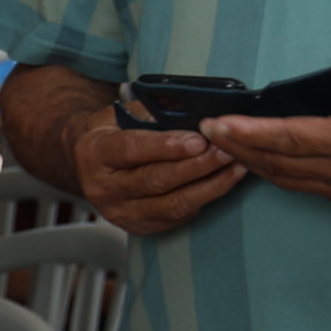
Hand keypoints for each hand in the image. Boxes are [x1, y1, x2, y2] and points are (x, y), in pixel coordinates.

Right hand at [71, 105, 245, 235]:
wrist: (96, 165)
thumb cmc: (117, 133)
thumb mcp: (126, 112)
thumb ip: (155, 109)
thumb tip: (193, 104)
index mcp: (95, 152)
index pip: (130, 150)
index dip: (166, 146)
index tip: (198, 140)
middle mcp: (103, 187)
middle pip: (155, 180)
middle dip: (197, 165)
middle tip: (227, 151)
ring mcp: (121, 212)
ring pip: (172, 203)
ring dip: (210, 185)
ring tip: (236, 165)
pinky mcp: (140, 227)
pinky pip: (179, 215)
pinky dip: (206, 197)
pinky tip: (225, 180)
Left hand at [200, 51, 330, 213]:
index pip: (290, 137)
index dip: (249, 133)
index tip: (218, 124)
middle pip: (278, 162)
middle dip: (238, 147)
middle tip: (207, 132)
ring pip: (288, 180)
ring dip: (254, 163)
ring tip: (227, 146)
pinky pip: (308, 188)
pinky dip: (281, 174)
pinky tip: (268, 161)